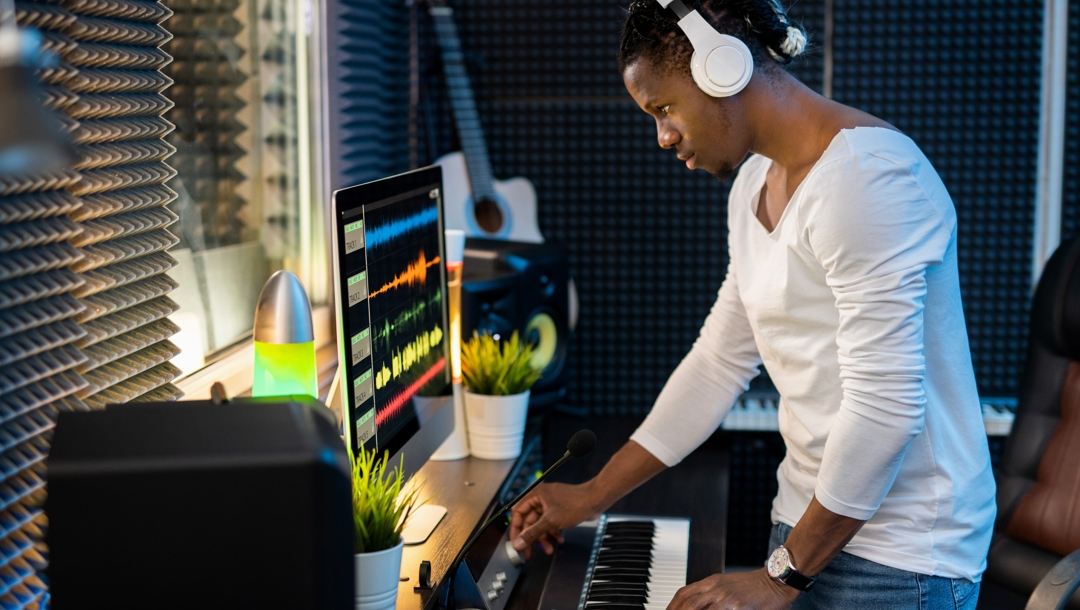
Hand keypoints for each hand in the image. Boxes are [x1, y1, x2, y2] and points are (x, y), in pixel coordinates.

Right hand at [508, 481, 599, 558]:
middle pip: (529, 521)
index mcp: (535, 495)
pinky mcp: (559, 510)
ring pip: (541, 524)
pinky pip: (550, 523)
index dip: (516, 530)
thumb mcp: (550, 521)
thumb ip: (532, 533)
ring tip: (549, 549)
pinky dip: (553, 532)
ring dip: (544, 537)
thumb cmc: (576, 503)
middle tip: (529, 552)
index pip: (518, 513)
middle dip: (532, 537)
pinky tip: (559, 539)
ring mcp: (550, 505)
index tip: (516, 543)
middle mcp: (541, 498)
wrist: (596, 500)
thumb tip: (519, 542)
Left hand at [667, 568, 799, 609]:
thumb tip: (696, 604)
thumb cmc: (755, 585)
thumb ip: (712, 594)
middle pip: (687, 603)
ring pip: (697, 609)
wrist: (777, 580)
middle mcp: (716, 588)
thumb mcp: (728, 585)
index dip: (672, 605)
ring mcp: (726, 598)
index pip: (684, 593)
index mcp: (712, 582)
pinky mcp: (737, 607)